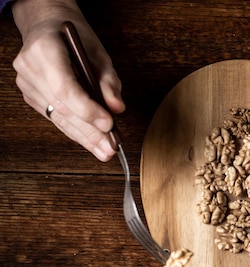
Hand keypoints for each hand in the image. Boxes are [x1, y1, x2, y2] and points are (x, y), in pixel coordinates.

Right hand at [11, 0, 124, 161]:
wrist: (48, 27)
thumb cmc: (74, 37)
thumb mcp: (99, 53)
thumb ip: (108, 81)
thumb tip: (117, 108)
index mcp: (45, 50)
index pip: (65, 88)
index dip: (87, 110)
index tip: (109, 124)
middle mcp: (30, 68)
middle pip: (62, 108)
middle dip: (90, 131)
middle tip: (111, 148)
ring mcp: (27, 83)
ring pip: (58, 117)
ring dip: (84, 137)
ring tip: (105, 152)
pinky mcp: (30, 96)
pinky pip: (55, 118)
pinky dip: (75, 131)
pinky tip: (91, 143)